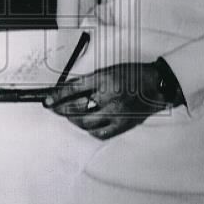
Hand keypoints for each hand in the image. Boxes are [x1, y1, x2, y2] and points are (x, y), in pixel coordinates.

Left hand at [44, 62, 171, 140]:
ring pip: (85, 123)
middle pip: (75, 108)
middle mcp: (109, 97)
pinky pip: (100, 133)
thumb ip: (89, 80)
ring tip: (69, 116)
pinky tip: (86, 125)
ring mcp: (116, 113)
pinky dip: (90, 130)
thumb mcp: (108, 70)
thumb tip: (67, 89)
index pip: (73, 89)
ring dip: (73, 120)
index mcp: (104, 79)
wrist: (156, 86)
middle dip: (60, 109)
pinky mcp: (123, 125)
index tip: (47, 100)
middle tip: (54, 108)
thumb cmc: (132, 75)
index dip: (56, 96)